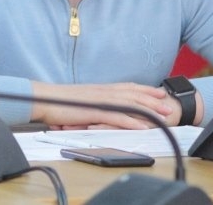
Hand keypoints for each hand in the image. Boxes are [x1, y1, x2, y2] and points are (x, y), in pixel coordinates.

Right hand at [30, 82, 171, 129]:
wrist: (44, 99)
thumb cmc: (59, 102)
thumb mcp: (81, 100)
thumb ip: (94, 103)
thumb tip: (102, 108)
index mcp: (102, 89)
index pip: (128, 87)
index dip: (145, 89)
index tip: (159, 92)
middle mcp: (104, 91)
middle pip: (134, 94)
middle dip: (153, 99)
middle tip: (168, 104)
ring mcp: (100, 101)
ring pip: (130, 104)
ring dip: (149, 110)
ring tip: (163, 116)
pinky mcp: (94, 111)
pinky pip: (118, 117)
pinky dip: (132, 121)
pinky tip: (143, 126)